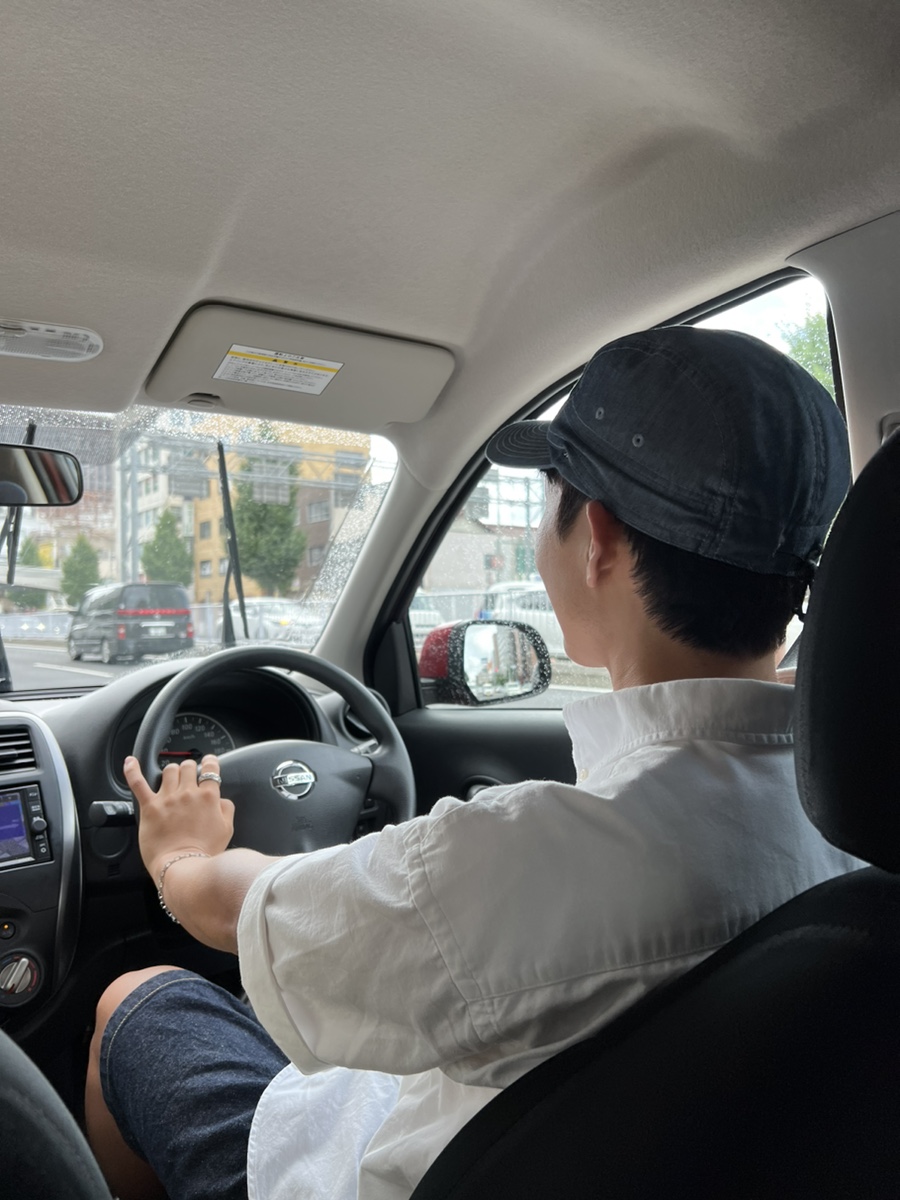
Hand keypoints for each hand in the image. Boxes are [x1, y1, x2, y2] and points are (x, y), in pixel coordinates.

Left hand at [123, 753, 234, 883]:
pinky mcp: (150, 807)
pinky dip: (133, 770)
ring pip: (169, 770)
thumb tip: (221, 800)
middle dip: (189, 769)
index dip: (209, 763)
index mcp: (208, 797)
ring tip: (171, 778)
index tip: (208, 762)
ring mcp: (168, 798)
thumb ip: (226, 809)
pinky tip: (130, 762)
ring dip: (172, 771)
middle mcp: (188, 793)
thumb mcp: (227, 830)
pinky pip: (138, 783)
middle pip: (188, 766)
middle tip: (188, 777)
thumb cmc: (204, 853)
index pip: (210, 769)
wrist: (183, 867)